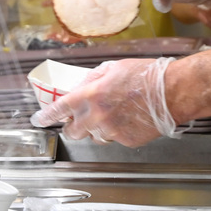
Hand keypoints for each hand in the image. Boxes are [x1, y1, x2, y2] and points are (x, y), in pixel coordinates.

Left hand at [30, 57, 177, 146]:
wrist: (172, 93)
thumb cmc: (147, 76)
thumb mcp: (113, 68)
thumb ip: (92, 79)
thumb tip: (81, 87)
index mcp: (90, 95)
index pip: (58, 110)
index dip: (45, 116)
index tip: (38, 120)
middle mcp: (97, 116)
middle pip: (72, 131)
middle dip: (72, 127)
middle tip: (77, 121)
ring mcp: (111, 131)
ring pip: (94, 137)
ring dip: (97, 129)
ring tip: (113, 115)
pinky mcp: (126, 141)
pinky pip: (114, 139)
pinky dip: (117, 132)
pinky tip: (128, 120)